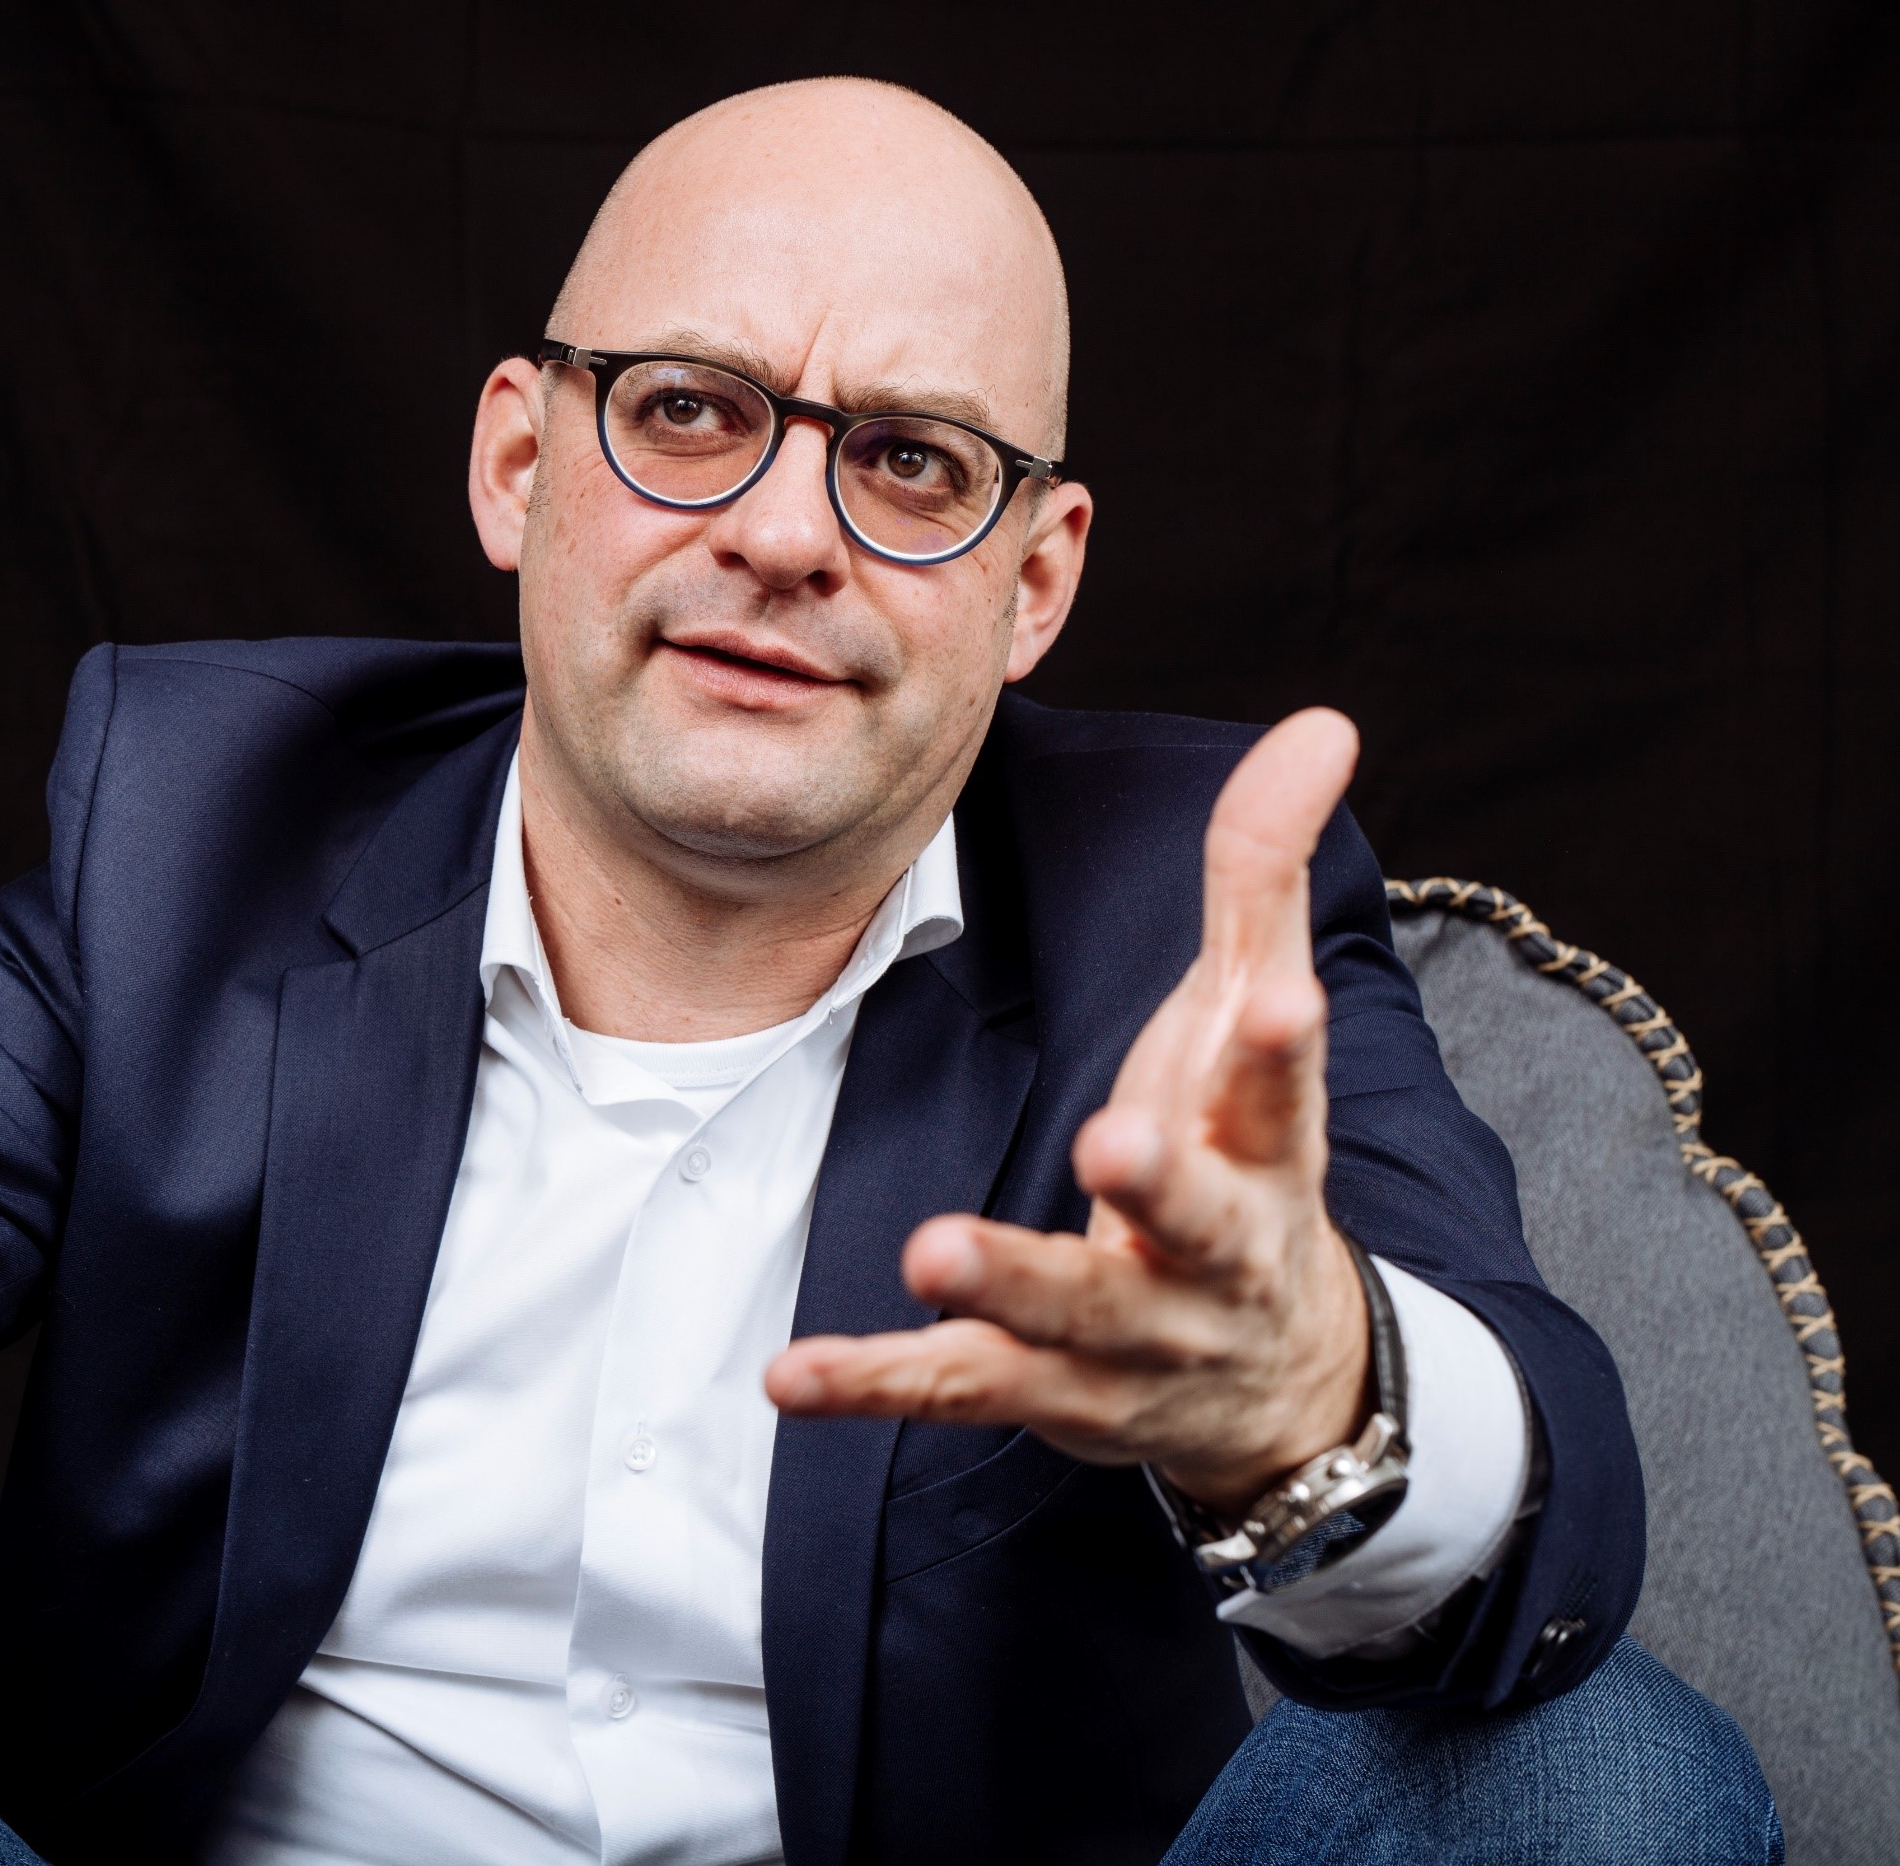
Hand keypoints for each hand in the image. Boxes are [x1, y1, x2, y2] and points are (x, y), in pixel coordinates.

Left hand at [766, 709, 1371, 1513]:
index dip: (1283, 1050)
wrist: (1277, 1377)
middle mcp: (1211, 1252)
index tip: (1280, 999)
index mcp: (1264, 1149)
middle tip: (1111, 1141)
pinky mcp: (1043, 1389)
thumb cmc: (1246, 1158)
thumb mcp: (1258, 1019)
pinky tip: (791, 1375)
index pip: (1282, 1091)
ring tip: (930, 1249)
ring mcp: (1129, 1333)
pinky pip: (954, 1384)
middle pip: (1194, 1221)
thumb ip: (1260, 876)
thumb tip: (1320, 722)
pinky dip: (874, 1381)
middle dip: (1158, 1185)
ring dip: (1006, 1282)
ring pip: (1071, 1314)